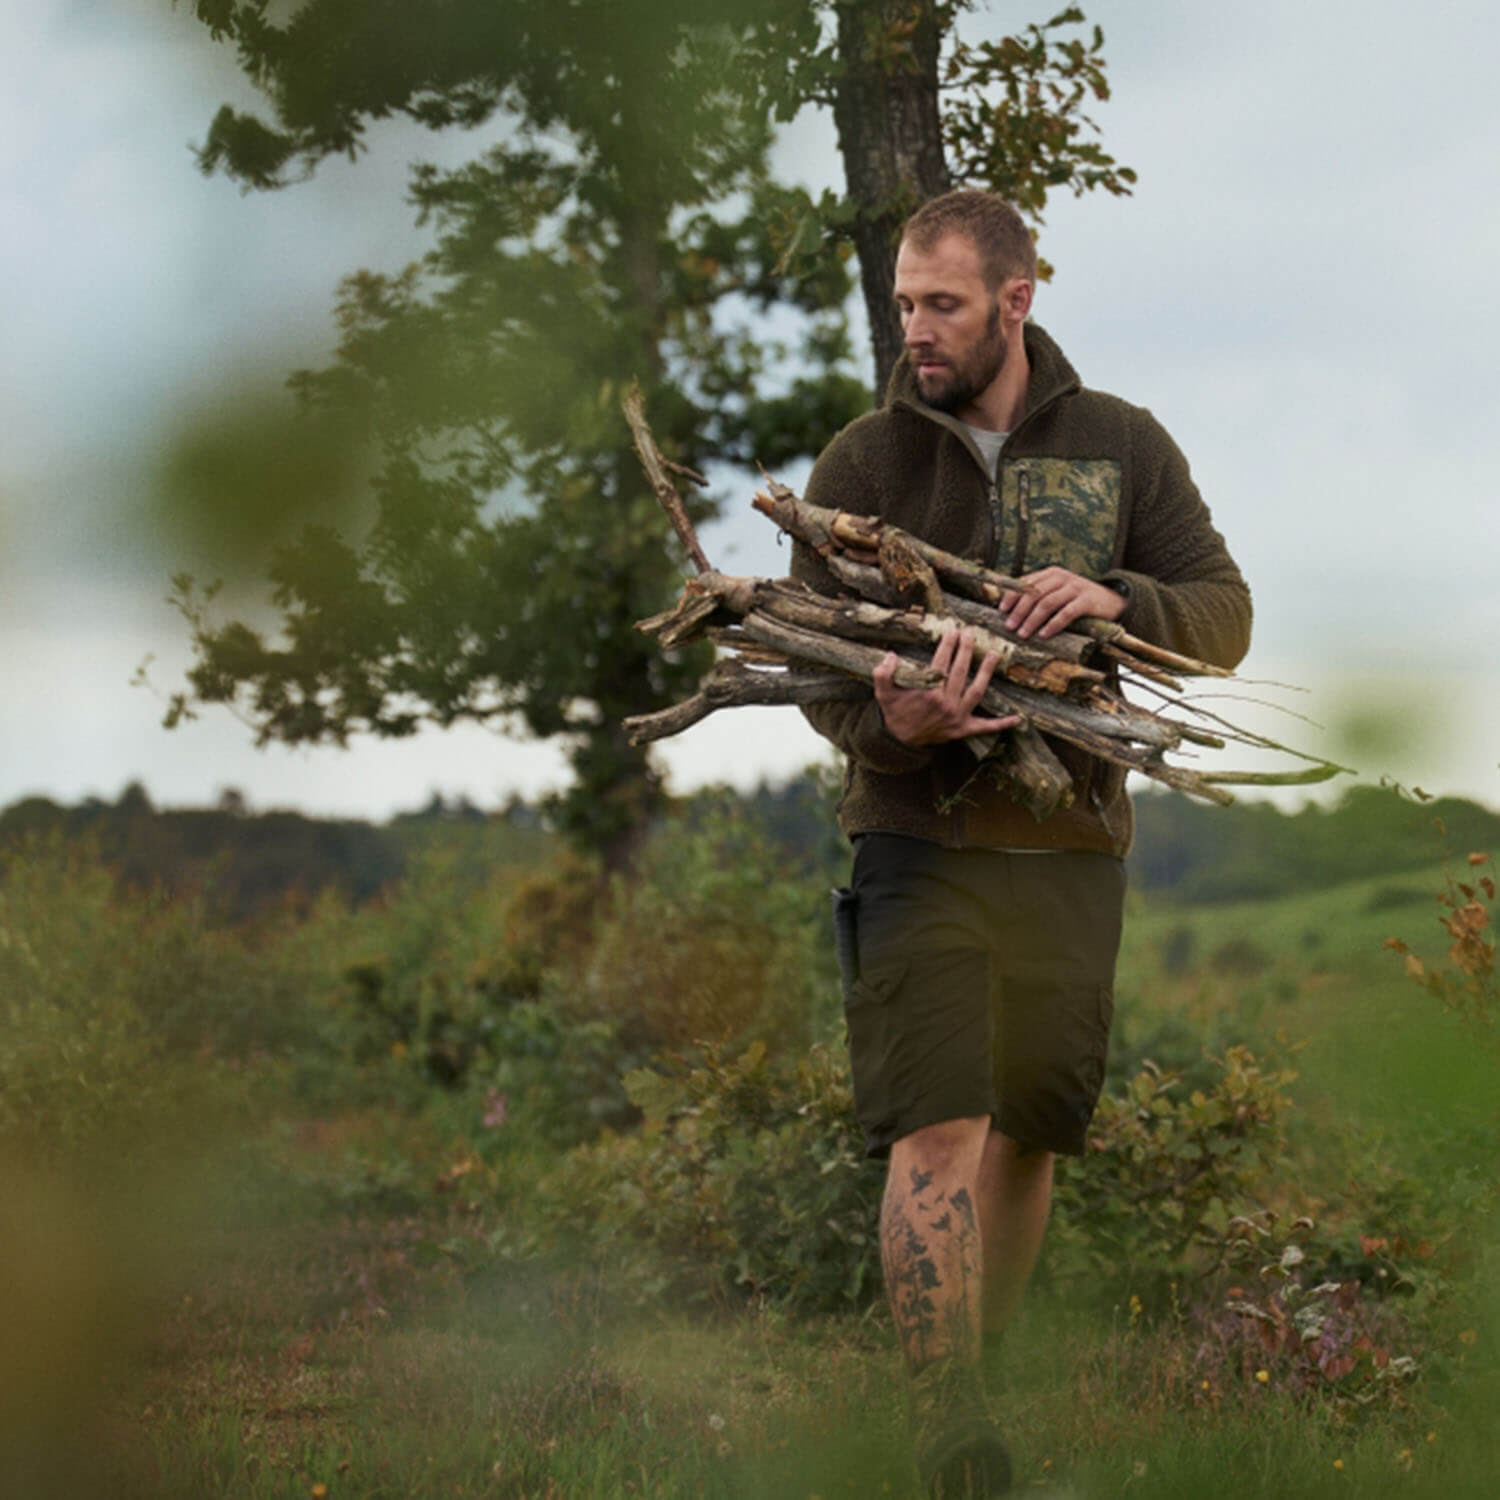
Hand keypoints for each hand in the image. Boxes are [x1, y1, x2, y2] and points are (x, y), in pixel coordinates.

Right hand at [874, 628, 1020, 746]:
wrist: (899, 740)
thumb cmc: (894, 712)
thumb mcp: (883, 693)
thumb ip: (883, 673)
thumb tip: (891, 655)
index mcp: (928, 692)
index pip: (941, 663)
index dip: (947, 645)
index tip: (952, 631)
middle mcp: (945, 703)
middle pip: (960, 672)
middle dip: (966, 650)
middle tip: (970, 633)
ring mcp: (957, 717)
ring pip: (976, 691)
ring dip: (986, 672)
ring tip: (993, 654)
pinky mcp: (963, 729)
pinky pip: (985, 727)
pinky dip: (1001, 724)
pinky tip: (1017, 718)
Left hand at [1001, 567, 1125, 638]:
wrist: (1113, 601)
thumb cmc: (1078, 600)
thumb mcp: (1058, 593)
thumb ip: (1040, 597)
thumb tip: (1012, 613)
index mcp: (1051, 574)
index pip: (1026, 583)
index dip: (1012, 596)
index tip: (1001, 611)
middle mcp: (1062, 577)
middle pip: (1034, 594)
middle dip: (1019, 611)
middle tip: (1009, 626)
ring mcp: (1075, 588)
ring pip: (1047, 603)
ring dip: (1032, 620)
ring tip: (1023, 634)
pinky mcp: (1087, 601)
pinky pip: (1066, 613)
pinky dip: (1053, 625)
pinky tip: (1044, 635)